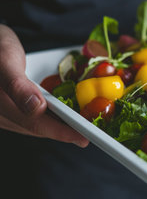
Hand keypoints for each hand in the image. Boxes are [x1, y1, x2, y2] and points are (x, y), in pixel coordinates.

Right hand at [0, 24, 88, 146]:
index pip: (34, 124)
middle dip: (62, 132)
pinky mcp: (7, 109)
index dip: (60, 132)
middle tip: (87, 135)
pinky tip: (60, 116)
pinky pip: (29, 118)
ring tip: (79, 128)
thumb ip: (18, 85)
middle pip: (35, 128)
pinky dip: (46, 118)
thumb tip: (35, 107)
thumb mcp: (5, 61)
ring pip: (32, 126)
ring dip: (55, 127)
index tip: (83, 138)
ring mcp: (2, 114)